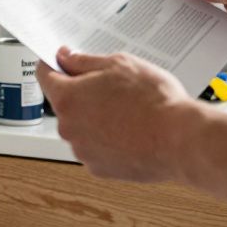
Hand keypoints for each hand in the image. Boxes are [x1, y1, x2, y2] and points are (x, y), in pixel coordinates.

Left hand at [36, 47, 199, 181]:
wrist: (181, 140)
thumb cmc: (154, 101)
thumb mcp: (118, 64)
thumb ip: (84, 61)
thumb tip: (65, 58)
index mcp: (68, 98)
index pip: (45, 75)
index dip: (54, 64)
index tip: (63, 61)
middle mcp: (69, 128)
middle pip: (65, 103)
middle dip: (82, 93)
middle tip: (113, 87)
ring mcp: (83, 151)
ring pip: (81, 127)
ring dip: (95, 118)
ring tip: (128, 112)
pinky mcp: (99, 169)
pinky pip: (96, 147)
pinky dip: (107, 139)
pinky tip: (131, 131)